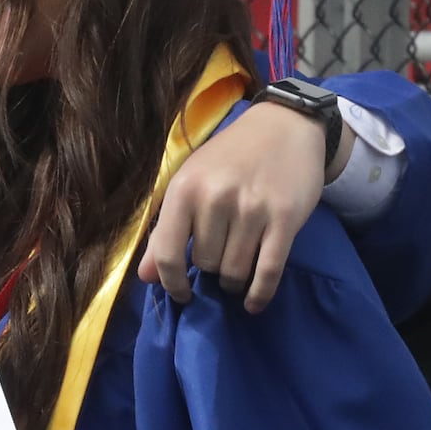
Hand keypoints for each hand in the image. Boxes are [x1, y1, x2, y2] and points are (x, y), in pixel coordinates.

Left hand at [138, 101, 348, 312]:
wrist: (283, 127)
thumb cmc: (229, 157)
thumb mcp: (189, 183)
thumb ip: (166, 229)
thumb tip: (145, 277)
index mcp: (185, 189)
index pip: (168, 252)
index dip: (171, 282)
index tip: (180, 294)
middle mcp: (215, 199)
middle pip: (206, 265)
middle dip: (210, 270)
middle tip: (219, 257)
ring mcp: (252, 209)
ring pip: (235, 271)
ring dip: (234, 281)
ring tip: (236, 271)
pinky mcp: (285, 218)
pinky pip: (269, 271)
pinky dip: (260, 294)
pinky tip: (254, 302)